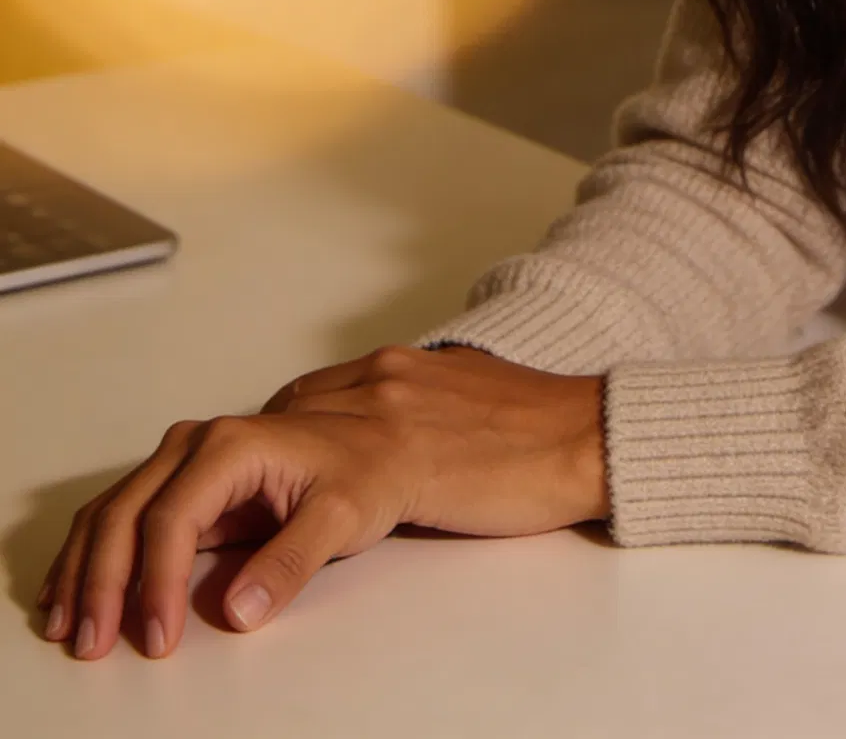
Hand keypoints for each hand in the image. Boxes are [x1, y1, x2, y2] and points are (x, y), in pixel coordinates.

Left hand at [38, 344, 605, 661]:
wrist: (582, 425)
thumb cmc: (496, 446)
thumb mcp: (384, 461)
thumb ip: (310, 490)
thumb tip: (228, 559)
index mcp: (316, 402)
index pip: (186, 456)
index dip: (123, 525)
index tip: (88, 593)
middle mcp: (323, 399)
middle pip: (181, 456)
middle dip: (116, 540)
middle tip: (84, 621)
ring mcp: (359, 423)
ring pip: (225, 468)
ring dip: (165, 550)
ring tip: (140, 625)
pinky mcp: (403, 462)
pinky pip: (323, 510)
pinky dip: (276, 561)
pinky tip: (244, 609)